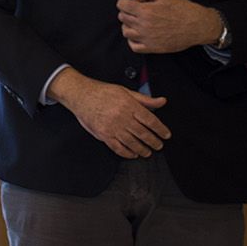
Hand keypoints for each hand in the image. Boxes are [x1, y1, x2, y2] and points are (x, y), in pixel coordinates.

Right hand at [48, 69, 170, 158]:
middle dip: (154, 142)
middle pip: (143, 133)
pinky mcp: (103, 135)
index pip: (150, 120)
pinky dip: (127, 153)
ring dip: (143, 149)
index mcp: (129, 105)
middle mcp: (122, 117)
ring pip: (132, 143)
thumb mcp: (125, 91)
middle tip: (159, 145)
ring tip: (148, 152)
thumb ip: (145, 99)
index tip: (166, 135)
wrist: (80, 95)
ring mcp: (112, 127)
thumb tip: (161, 101)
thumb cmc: (102, 92)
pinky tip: (133, 154)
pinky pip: (118, 148)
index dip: (161, 129)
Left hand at [117, 0, 221, 53]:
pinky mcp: (153, 48)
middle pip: (122, 17)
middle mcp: (144, 25)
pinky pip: (134, 47)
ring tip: (136, 22)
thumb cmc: (183, 10)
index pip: (122, 5)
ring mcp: (147, 38)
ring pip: (125, 32)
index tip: (126, 2)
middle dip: (126, 12)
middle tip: (135, 11)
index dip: (123, 1)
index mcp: (145, 11)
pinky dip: (132, 40)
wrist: (198, 25)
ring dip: (127, 25)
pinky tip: (138, 35)